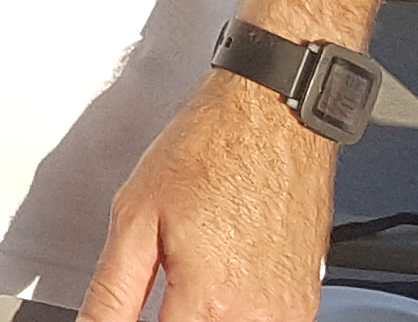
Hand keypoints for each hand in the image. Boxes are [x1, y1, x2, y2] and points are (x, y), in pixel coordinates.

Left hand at [79, 68, 342, 321]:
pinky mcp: (306, 300)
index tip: (128, 314)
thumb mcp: (135, 217)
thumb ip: (111, 292)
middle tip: (162, 285)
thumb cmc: (213, 149)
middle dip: (173, 316)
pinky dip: (236, 312)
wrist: (275, 116)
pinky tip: (222, 278)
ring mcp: (290, 312)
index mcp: (210, 302)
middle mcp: (259, 316)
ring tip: (192, 276)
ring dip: (204, 317)